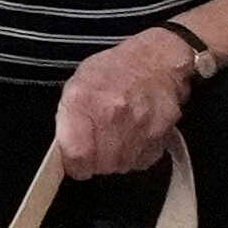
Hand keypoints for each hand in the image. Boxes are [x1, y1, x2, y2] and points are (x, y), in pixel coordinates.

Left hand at [54, 26, 201, 181]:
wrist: (156, 61)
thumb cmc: (111, 70)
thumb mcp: (77, 84)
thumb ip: (68, 117)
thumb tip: (66, 150)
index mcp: (84, 101)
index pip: (77, 153)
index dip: (73, 166)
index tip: (74, 164)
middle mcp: (113, 115)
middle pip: (101, 165)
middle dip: (94, 164)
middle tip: (94, 151)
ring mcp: (140, 126)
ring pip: (121, 166)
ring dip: (114, 161)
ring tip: (113, 141)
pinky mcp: (161, 133)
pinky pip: (142, 161)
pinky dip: (135, 157)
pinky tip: (131, 139)